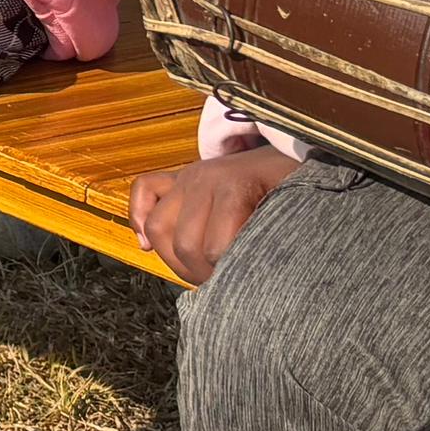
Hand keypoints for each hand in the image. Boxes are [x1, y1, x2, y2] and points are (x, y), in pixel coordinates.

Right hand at [131, 149, 296, 283]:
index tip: (239, 286)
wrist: (291, 144)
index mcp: (234, 187)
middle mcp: (202, 180)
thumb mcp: (292, 209)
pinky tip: (148, 244)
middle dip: (198, 273)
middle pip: (183, 241)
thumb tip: (255, 277)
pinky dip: (138, 217)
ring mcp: (186, 177)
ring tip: (194, 272)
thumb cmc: (292, 185)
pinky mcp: (177, 177)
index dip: (224, 275)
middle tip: (218, 286)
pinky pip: (143, 189)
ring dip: (171, 257)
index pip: (214, 247)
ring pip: (157, 225)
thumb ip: (271, 237)